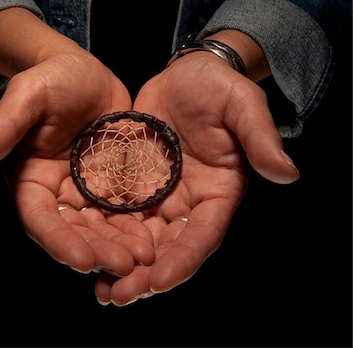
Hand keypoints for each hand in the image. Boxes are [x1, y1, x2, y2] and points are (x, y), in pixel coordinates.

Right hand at [0, 8, 155, 276]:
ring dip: (121, 245)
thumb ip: (2, 127)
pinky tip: (157, 237)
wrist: (87, 75)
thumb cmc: (54, 79)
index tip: (82, 261)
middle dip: (98, 250)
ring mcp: (89, 191)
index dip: (59, 240)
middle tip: (125, 265)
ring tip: (145, 258)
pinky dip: (139, 226)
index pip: (40, 217)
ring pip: (103, 226)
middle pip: (76, 230)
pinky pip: (126, 211)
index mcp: (32, 179)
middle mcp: (59, 192)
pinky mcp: (115, 185)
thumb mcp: (29, 96)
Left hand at [94, 48, 298, 305]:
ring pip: (140, 239)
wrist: (185, 76)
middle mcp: (187, 202)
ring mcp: (159, 196)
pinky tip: (85, 252)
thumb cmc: (216, 87)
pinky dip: (104, 237)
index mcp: (216, 191)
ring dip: (121, 265)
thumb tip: (286, 173)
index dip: (183, 258)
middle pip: (167, 246)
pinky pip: (117, 216)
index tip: (159, 280)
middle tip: (118, 296)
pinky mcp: (133, 185)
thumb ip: (259, 137)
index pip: (202, 233)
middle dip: (145, 274)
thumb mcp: (240, 105)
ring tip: (101, 290)